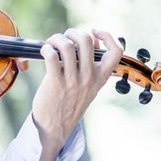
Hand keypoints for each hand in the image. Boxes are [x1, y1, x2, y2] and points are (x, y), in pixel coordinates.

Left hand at [32, 28, 122, 160]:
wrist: (55, 128)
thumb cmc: (69, 103)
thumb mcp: (88, 86)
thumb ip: (91, 66)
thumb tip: (92, 41)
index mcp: (101, 77)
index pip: (116, 52)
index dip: (107, 36)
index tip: (94, 32)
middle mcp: (89, 77)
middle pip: (86, 41)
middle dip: (73, 32)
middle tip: (65, 37)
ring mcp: (72, 80)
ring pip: (67, 45)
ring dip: (56, 39)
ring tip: (51, 44)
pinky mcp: (55, 82)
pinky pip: (52, 55)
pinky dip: (46, 48)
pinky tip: (44, 52)